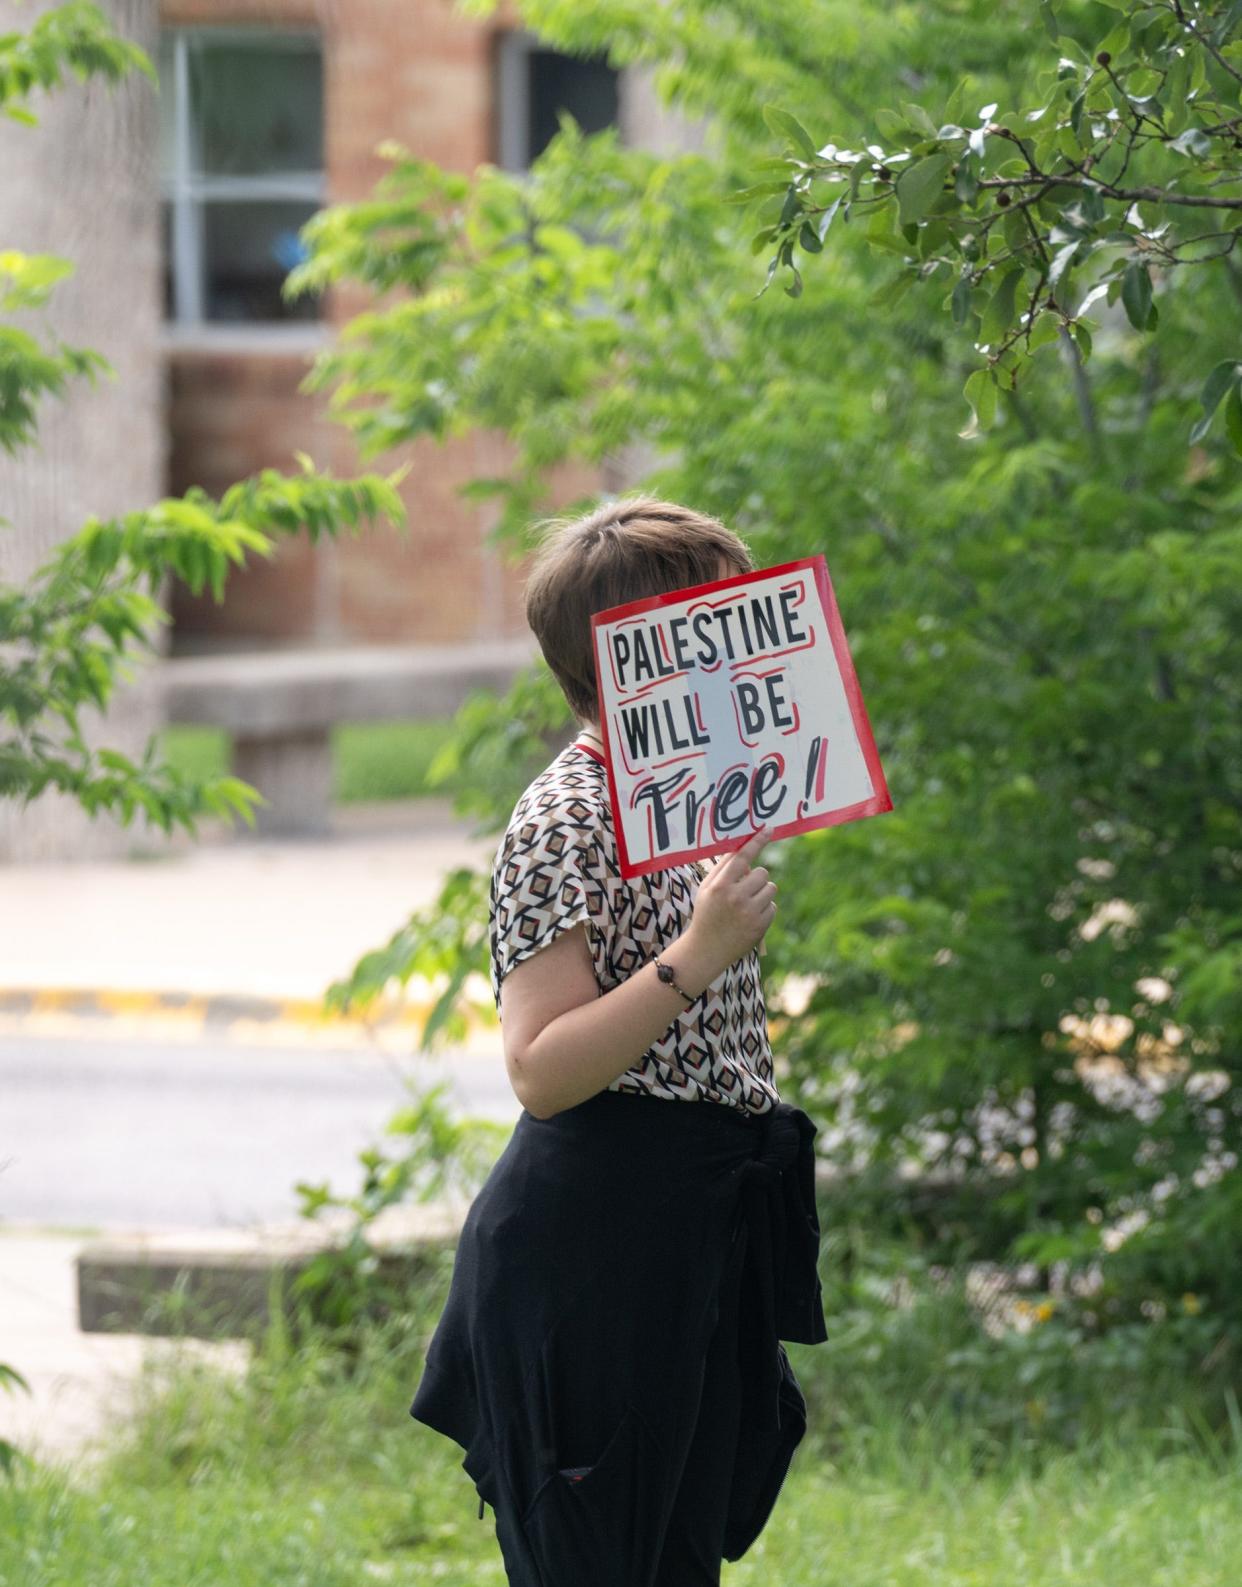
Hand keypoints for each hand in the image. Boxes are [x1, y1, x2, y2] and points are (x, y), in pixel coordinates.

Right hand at [683, 828, 776, 982]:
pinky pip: (773, 906)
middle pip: (762, 872)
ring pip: (771, 888)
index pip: (742, 857)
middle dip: (756, 878)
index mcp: (720, 886)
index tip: (768, 829)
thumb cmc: (706, 914)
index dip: (757, 841)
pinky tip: (750, 918)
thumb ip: (723, 869)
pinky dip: (765, 910)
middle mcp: (735, 897)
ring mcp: (749, 912)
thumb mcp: (706, 889)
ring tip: (747, 905)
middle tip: (744, 889)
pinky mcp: (760, 926)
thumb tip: (741, 849)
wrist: (706, 949)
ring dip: (762, 893)